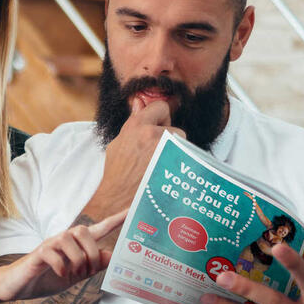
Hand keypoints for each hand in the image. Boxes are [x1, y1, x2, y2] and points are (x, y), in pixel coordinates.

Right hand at [0, 211, 125, 301]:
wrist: (17, 285)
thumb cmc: (46, 277)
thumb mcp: (75, 275)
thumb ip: (93, 266)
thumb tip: (111, 254)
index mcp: (76, 245)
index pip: (99, 228)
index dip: (116, 220)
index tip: (132, 211)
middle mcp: (63, 240)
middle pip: (84, 230)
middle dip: (91, 253)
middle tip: (87, 271)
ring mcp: (49, 246)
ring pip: (69, 240)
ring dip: (76, 261)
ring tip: (72, 274)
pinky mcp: (37, 255)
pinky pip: (53, 254)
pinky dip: (61, 267)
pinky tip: (60, 274)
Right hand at [88, 99, 183, 215]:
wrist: (118, 201)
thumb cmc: (117, 173)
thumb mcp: (119, 143)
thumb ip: (133, 122)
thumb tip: (139, 102)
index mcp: (137, 126)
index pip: (161, 106)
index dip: (160, 117)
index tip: (156, 127)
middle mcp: (154, 135)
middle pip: (175, 128)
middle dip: (168, 138)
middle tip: (155, 153)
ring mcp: (167, 151)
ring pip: (182, 144)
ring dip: (175, 152)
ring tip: (160, 165)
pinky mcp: (177, 166)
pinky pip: (186, 158)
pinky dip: (180, 164)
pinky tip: (167, 173)